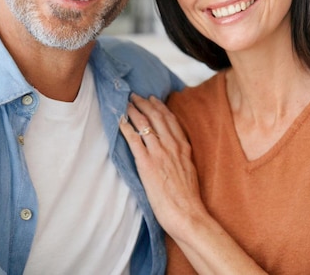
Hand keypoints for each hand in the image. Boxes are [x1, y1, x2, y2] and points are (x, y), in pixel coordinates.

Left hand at [119, 93, 205, 236]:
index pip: (170, 120)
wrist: (187, 213)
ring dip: (134, 111)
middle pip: (157, 116)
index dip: (160, 107)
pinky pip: (134, 140)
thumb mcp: (189, 170)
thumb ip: (182, 157)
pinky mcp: (147, 163)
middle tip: (135, 96)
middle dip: (145, 103)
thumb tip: (176, 152)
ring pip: (145, 124)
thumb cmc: (188, 198)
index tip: (153, 99)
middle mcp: (172, 146)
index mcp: (183, 147)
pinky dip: (126, 128)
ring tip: (126, 104)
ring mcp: (159, 153)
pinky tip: (120, 121)